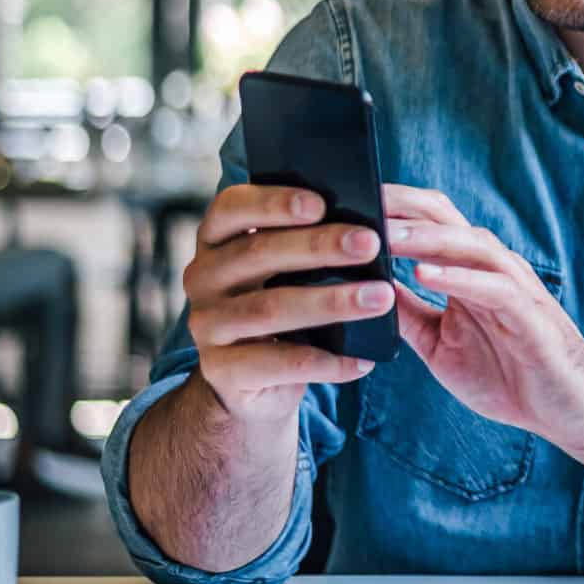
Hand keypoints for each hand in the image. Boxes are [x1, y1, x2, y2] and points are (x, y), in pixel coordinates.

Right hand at [180, 184, 391, 427]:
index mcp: (217, 239)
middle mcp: (203, 276)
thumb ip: (312, 241)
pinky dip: (326, 361)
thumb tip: (374, 227)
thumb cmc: (281, 302)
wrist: (252, 381)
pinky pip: (278, 363)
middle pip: (258, 252)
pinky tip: (363, 359)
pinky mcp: (221, 369)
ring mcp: (207, 324)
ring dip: (331, 302)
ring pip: (270, 308)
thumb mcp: (288, 268)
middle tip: (370, 244)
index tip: (320, 203)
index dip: (273, 202)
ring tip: (380, 298)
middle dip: (318, 246)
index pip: (232, 207)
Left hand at [383, 184, 583, 498]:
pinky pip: (493, 286)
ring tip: (387, 234)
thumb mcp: (439, 344)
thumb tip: (364, 287)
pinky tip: (425, 273)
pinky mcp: (529, 314)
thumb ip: (408, 313)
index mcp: (468, 270)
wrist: (565, 409)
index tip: (348, 199)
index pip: (428, 223)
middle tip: (359, 199)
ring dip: (425, 237)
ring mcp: (513, 286)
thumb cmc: (505, 374)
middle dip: (402, 208)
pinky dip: (459, 277)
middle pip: (445, 219)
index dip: (391, 208)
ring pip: (469, 244)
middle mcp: (491, 267)